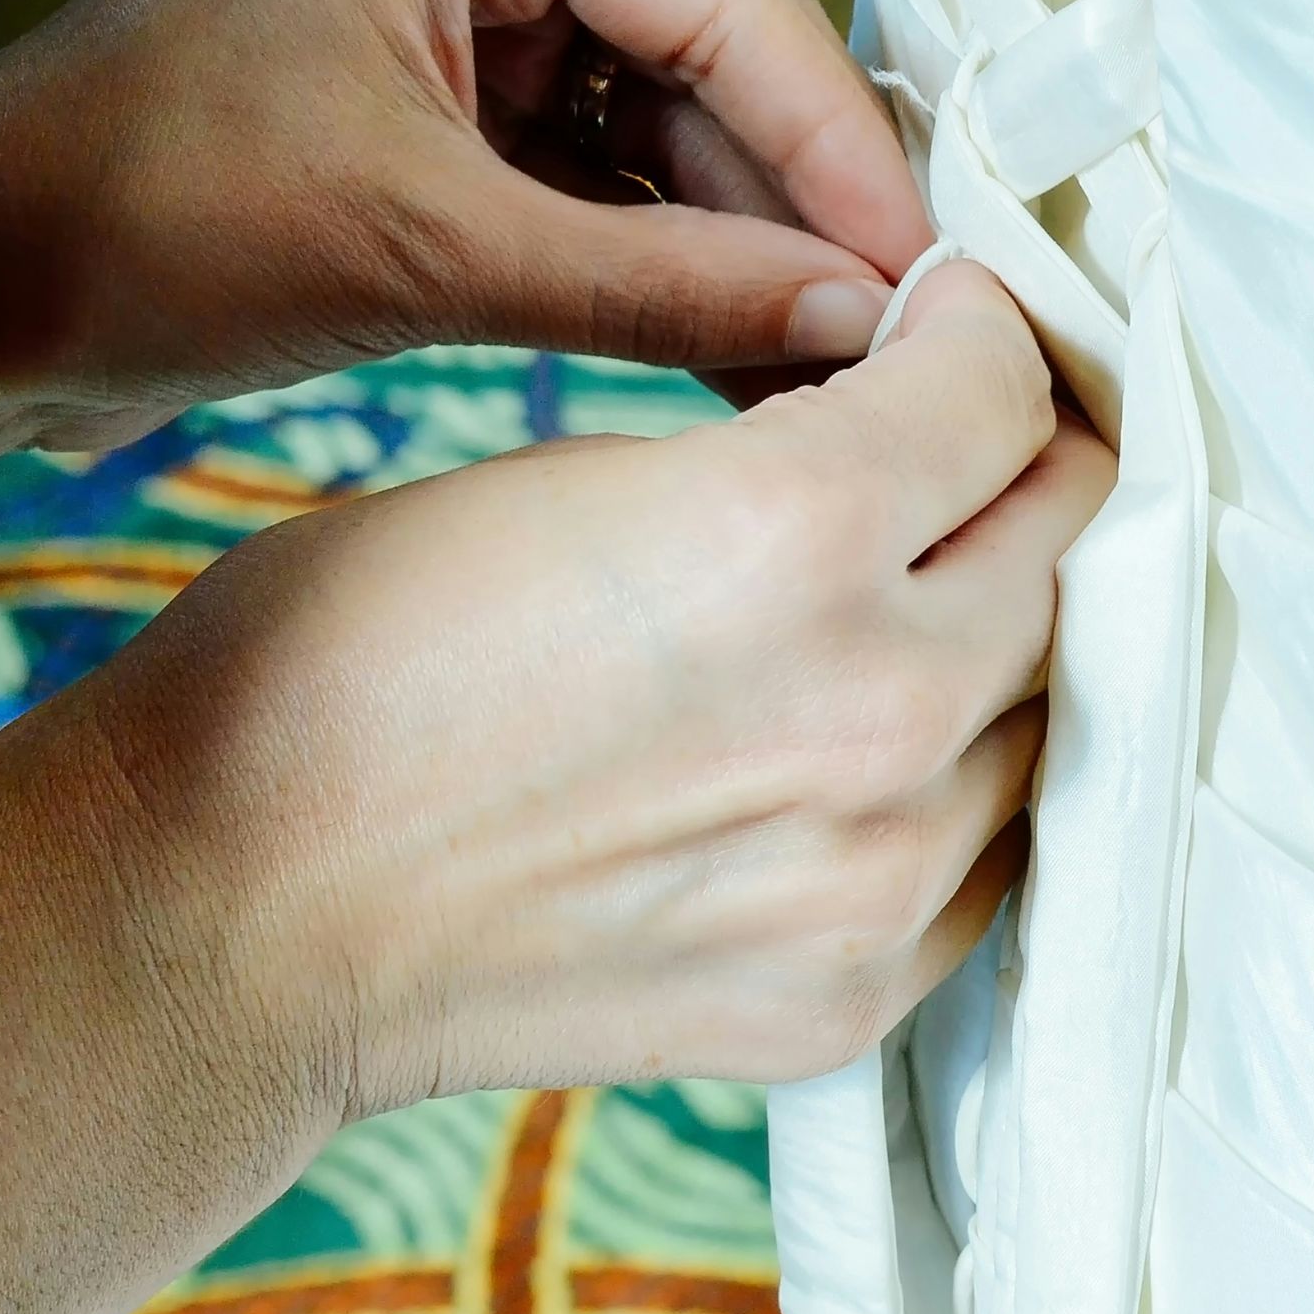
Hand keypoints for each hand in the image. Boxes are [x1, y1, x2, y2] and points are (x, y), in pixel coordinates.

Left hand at [0, 0, 933, 452]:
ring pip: (674, 124)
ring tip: (841, 360)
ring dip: (749, 247)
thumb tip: (855, 319)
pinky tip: (757, 345)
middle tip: (904, 328)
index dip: (836, 150)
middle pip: (709, 58)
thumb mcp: (433, 254)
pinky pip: (613, 170)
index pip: (719, 0)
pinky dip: (675, 260)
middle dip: (801, 206)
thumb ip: (663, 285)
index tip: (925, 272)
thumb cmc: (143, 225)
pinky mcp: (468, 84)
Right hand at [49, 263, 1110, 1116]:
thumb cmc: (357, 660)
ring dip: (1009, 616)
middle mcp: (880, 706)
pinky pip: (1003, 840)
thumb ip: (790, 456)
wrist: (243, 908)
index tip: (947, 328)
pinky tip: (893, 729)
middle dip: (1023, 454)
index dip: (977, 329)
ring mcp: (886, 870)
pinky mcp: (861, 986)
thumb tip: (905, 439)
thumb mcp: (582, 472)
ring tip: (922, 584)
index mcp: (797, 534)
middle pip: (1069, 531)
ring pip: (1056, 688)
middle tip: (960, 437)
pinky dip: (975, 764)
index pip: (1002, 388)